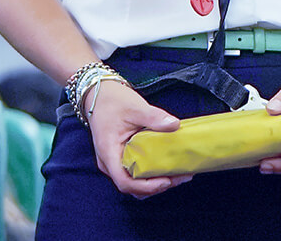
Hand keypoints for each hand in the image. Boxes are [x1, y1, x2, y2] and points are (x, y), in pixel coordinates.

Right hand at [87, 80, 192, 198]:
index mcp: (109, 153)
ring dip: (155, 182)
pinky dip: (151, 174)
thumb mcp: (135, 107)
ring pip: (134, 182)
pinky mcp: (121, 157)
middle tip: (181, 176)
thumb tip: (175, 125)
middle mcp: (109, 162)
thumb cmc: (113, 101)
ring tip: (178, 174)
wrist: (99, 95)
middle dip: (157, 186)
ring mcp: (114, 161)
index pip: (125, 182)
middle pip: (133, 186)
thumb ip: (154, 117)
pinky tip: (167, 165)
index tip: (166, 181)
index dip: (146, 186)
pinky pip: (135, 172)